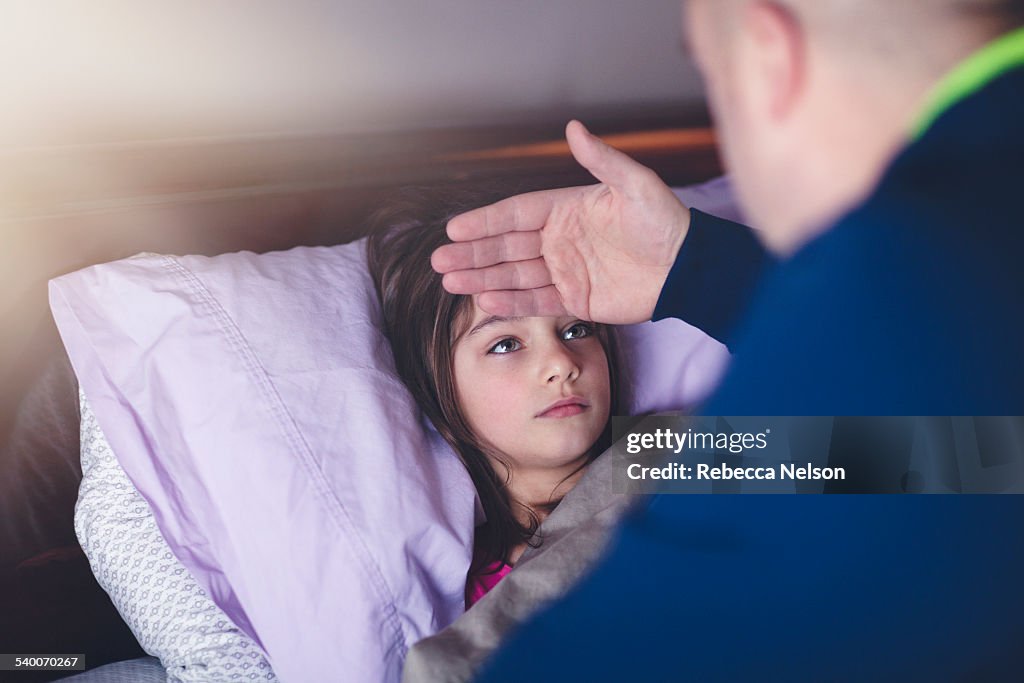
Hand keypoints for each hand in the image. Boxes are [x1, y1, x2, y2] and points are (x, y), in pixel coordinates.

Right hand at [431, 120, 691, 323]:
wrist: (688, 267)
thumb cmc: (665, 221)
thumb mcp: (636, 184)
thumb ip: (602, 159)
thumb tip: (574, 127)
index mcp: (566, 210)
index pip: (516, 214)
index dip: (486, 221)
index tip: (457, 227)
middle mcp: (559, 240)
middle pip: (506, 246)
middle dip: (473, 253)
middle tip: (441, 259)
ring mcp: (565, 271)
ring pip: (514, 275)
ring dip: (482, 278)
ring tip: (450, 282)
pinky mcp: (575, 299)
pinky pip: (536, 301)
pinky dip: (511, 301)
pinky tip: (484, 300)